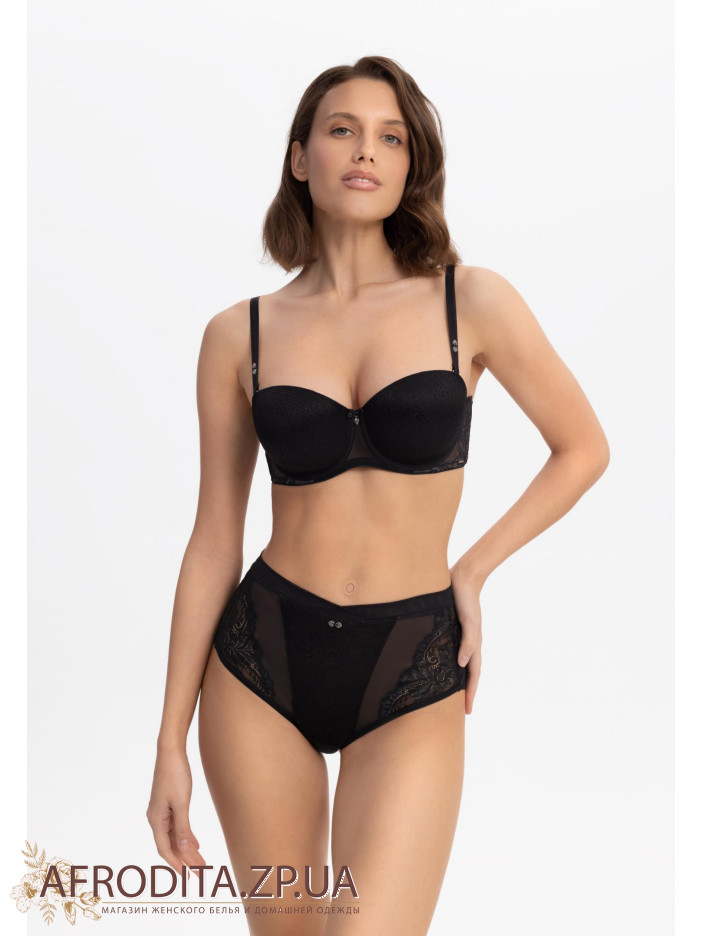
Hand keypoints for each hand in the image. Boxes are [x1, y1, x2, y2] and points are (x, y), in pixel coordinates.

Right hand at [146, 746, 205, 879]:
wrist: (171, 751)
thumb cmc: (175, 774)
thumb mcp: (181, 803)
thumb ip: (183, 828)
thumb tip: (184, 850)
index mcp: (156, 819)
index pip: (165, 849)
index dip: (177, 863)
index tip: (188, 876)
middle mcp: (156, 818)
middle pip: (171, 845)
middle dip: (185, 859)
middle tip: (201, 872)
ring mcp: (161, 811)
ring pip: (174, 836)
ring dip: (187, 849)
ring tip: (201, 861)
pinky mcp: (168, 804)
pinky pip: (176, 826)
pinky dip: (186, 836)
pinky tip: (195, 844)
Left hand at [449, 564, 482, 714]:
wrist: (462, 578)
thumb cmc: (466, 600)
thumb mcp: (469, 621)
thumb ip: (468, 642)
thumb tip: (462, 664)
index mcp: (473, 645)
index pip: (473, 675)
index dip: (470, 694)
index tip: (467, 713)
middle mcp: (465, 644)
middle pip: (466, 674)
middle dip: (463, 692)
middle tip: (457, 711)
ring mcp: (457, 637)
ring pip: (456, 664)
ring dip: (453, 680)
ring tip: (445, 695)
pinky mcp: (447, 629)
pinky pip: (446, 652)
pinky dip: (445, 663)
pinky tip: (435, 668)